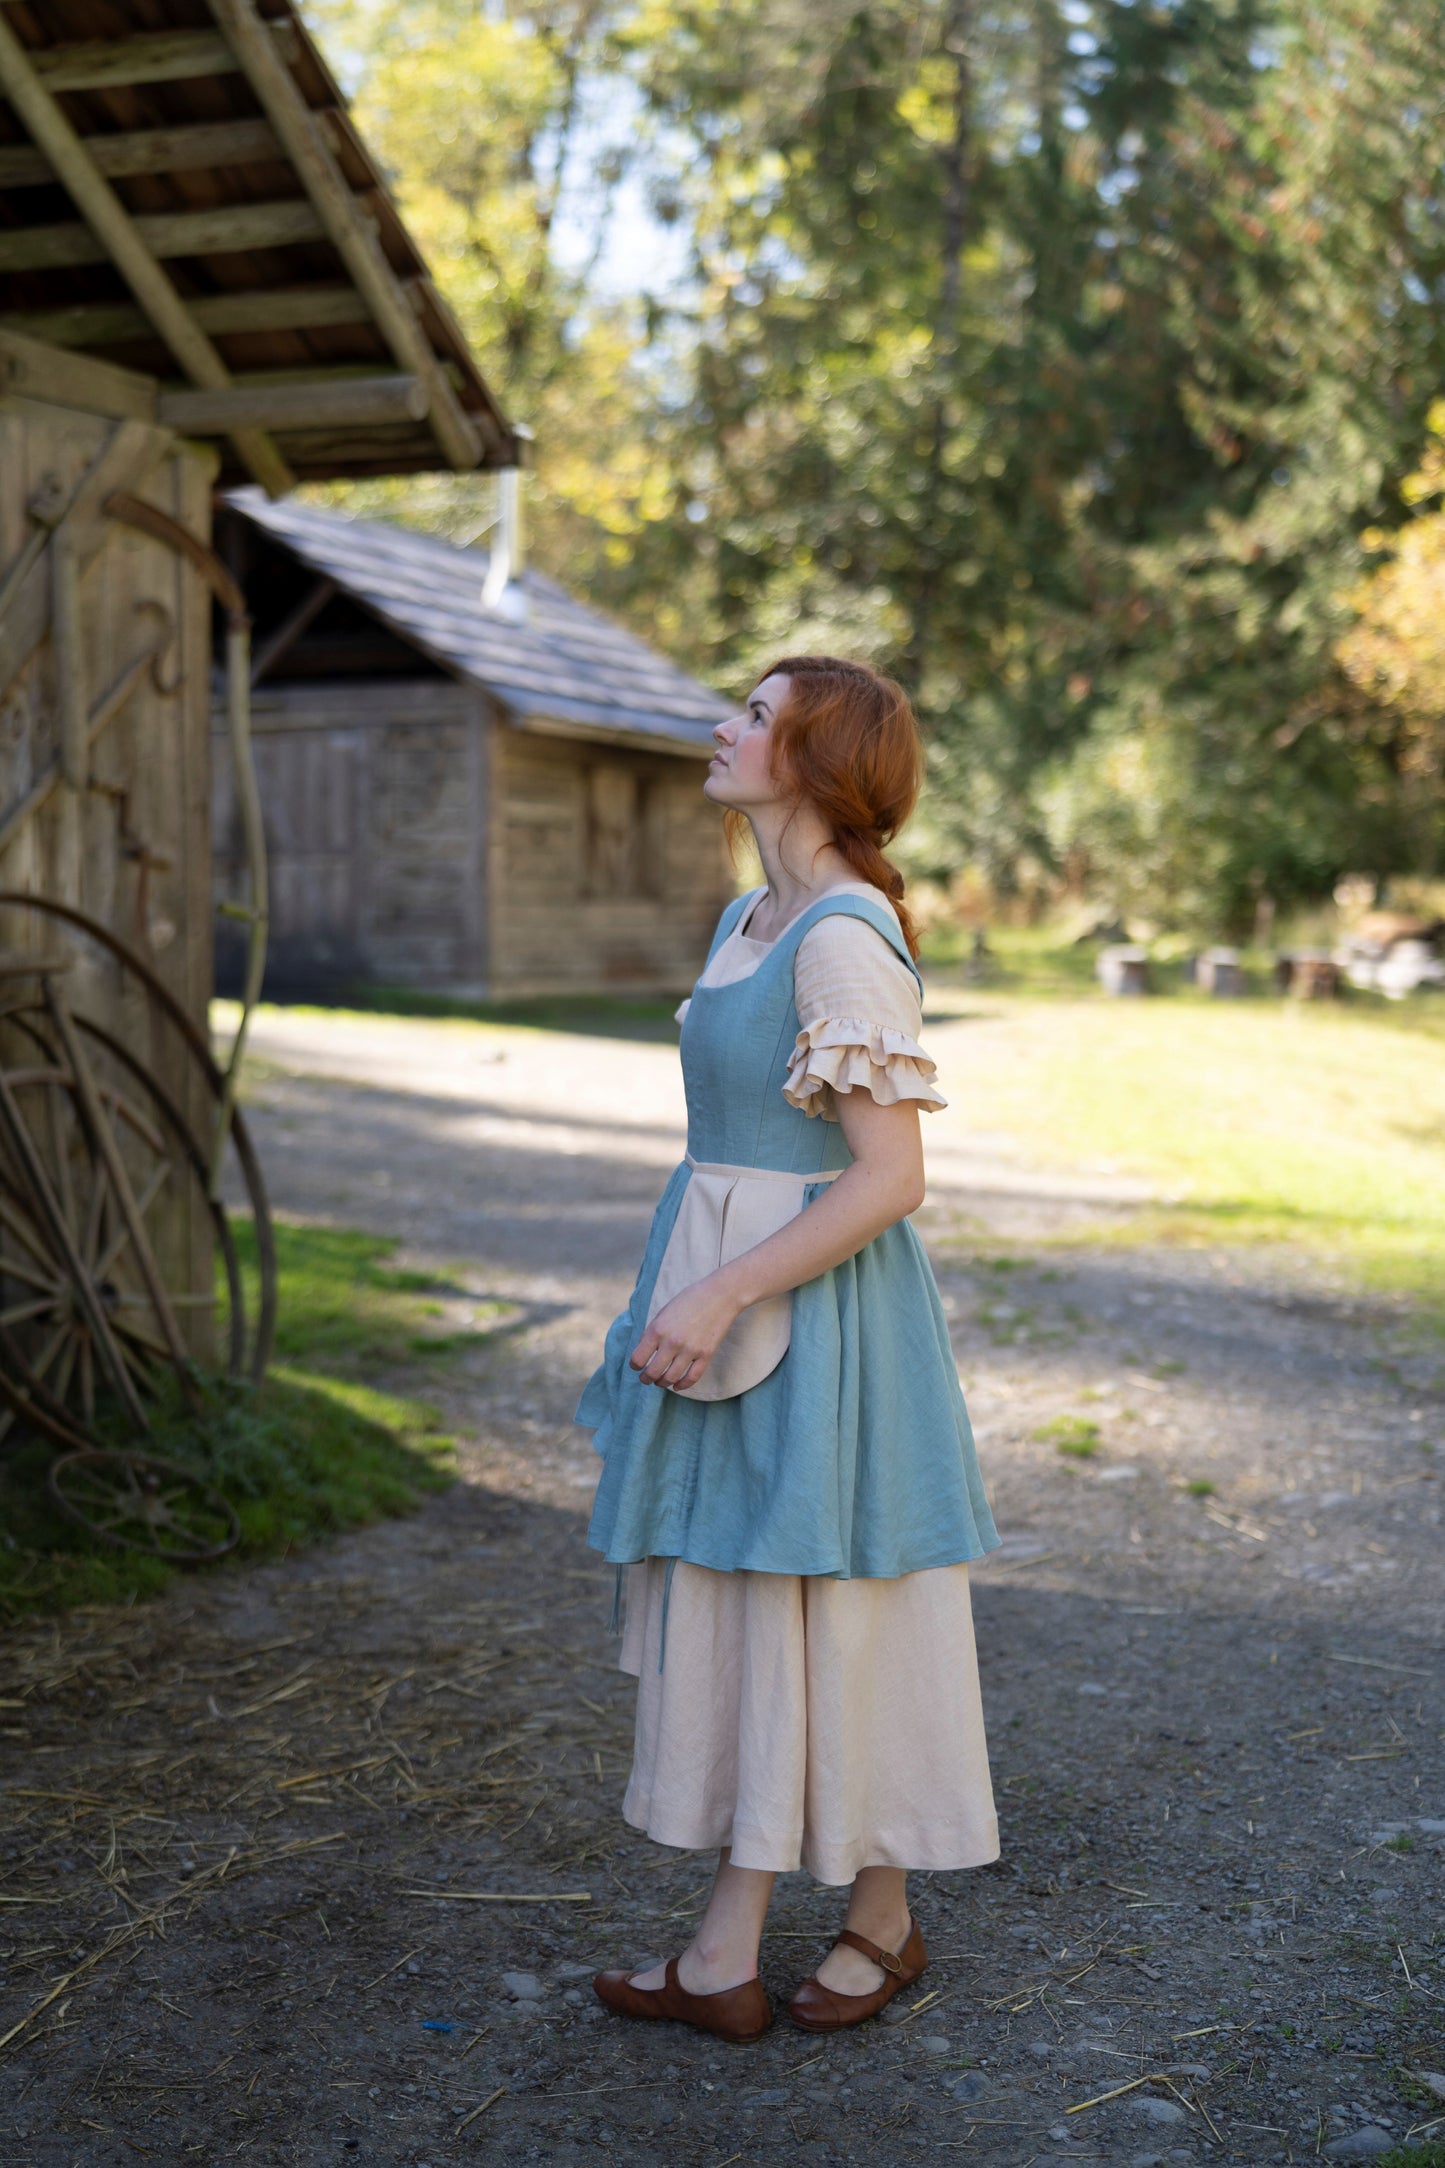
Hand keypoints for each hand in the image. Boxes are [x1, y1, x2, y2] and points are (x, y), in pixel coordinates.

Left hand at [629, 1272, 741, 1392]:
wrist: (720, 1295)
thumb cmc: (689, 1300)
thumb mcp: (664, 1312)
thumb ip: (652, 1332)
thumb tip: (643, 1353)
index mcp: (657, 1329)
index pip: (638, 1358)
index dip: (634, 1365)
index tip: (636, 1366)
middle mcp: (672, 1342)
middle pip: (652, 1372)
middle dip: (646, 1379)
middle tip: (645, 1379)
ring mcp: (690, 1350)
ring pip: (670, 1378)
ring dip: (662, 1383)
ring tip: (660, 1381)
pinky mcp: (706, 1355)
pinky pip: (692, 1378)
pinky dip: (682, 1385)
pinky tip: (677, 1386)